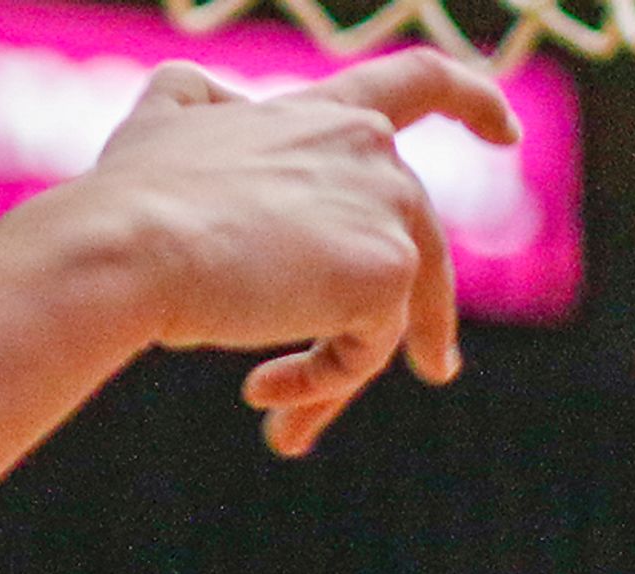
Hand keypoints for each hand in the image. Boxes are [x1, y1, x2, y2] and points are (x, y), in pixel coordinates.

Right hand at [78, 51, 519, 454]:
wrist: (127, 247)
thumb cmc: (126, 199)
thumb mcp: (158, 124)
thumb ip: (195, 106)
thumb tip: (211, 102)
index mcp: (322, 112)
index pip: (415, 84)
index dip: (473, 103)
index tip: (508, 133)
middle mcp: (370, 148)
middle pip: (416, 243)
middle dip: (422, 319)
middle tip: (436, 371)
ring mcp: (385, 206)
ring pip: (391, 311)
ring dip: (338, 376)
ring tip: (287, 429)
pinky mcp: (387, 270)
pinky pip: (367, 350)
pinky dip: (319, 384)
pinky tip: (263, 398)